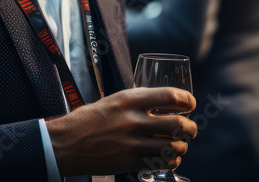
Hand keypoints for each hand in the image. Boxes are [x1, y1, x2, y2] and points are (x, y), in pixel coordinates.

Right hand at [46, 87, 196, 176]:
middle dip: (191, 128)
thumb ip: (137, 101)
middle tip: (191, 129)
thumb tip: (162, 103)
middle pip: (177, 124)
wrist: (66, 143)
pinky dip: (172, 161)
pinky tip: (171, 157)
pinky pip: (162, 163)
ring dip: (182, 146)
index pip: (170, 96)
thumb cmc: (89, 119)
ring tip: (181, 144)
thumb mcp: (113, 101)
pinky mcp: (131, 163)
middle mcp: (133, 121)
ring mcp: (132, 144)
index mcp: (128, 100)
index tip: (190, 104)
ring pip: (173, 146)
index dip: (187, 101)